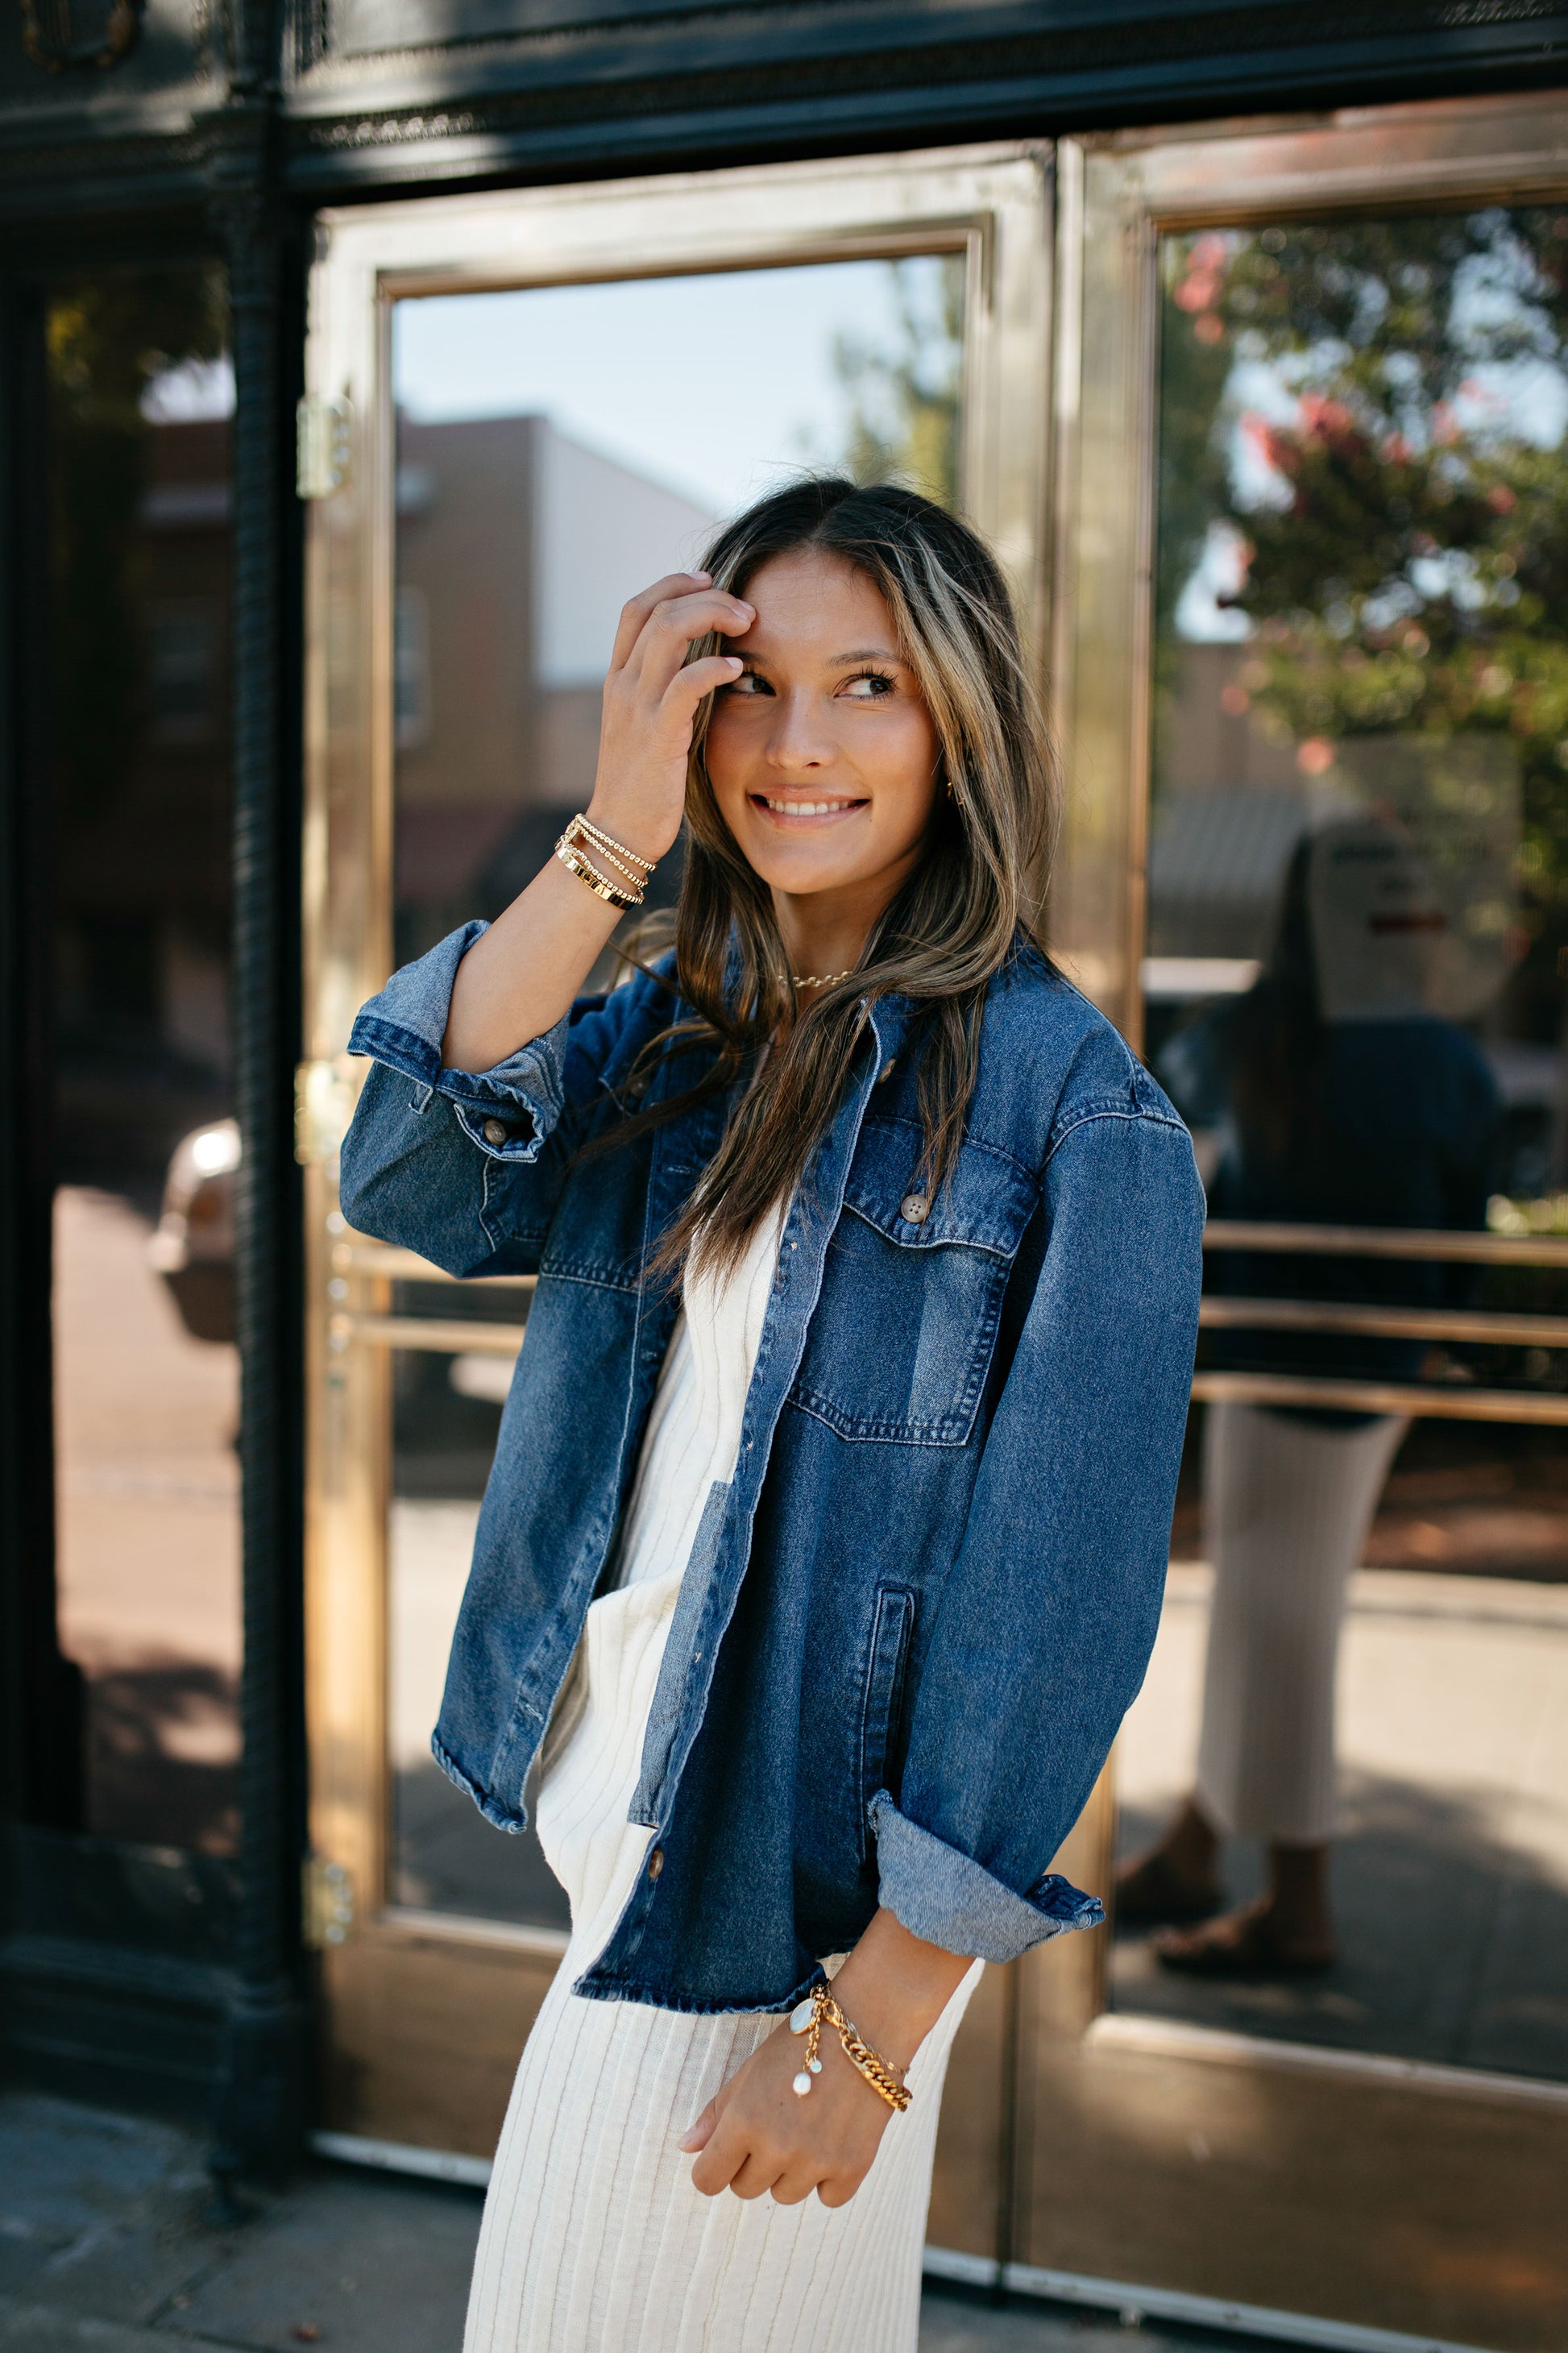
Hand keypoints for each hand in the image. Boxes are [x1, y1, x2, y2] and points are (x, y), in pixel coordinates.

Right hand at [586, 572, 753, 865]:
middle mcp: (623, 684)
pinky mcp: (658, 733)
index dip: (673, 584)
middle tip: (743, 605)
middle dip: (704, 594)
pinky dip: (716, 666)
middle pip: (657, 608)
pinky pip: (687, 682)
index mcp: (618, 679)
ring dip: (713, 616)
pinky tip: (739, 670)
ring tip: (747, 623)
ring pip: (669, 631)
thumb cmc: (643, 783)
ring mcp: (637, 706)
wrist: (619, 830)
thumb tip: (704, 666)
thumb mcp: (648, 727)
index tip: (709, 581)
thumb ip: (667, 693)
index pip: (637, 608)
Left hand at [678, 2011, 896, 2208]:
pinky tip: (833, 2140)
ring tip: (807, 2127)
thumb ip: (716, 2113)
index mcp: (743, 2122)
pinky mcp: (853, 2168)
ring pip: (785, 2195)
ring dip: (791, 2171)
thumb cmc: (800, 2043)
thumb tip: (686, 2149)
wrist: (866, 2026)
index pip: (708, 2180)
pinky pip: (827, 2198)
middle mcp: (777, 2148)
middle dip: (753, 2163)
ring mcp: (817, 2161)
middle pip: (745, 2189)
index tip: (727, 2153)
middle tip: (776, 2124)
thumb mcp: (749, 2070)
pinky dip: (829, 2178)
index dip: (714, 2167)